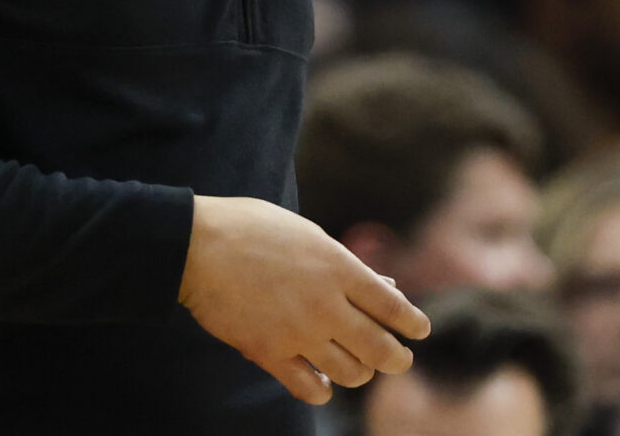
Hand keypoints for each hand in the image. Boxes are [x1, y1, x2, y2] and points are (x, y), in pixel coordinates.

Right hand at [178, 196, 431, 403]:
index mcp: (339, 267)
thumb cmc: (254, 229)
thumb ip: (346, 264)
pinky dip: (322, 390)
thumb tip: (384, 284)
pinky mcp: (269, 354)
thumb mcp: (309, 235)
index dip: (412, 322)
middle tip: (401, 361)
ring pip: (350, 372)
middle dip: (398, 359)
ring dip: (361, 373)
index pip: (392, 305)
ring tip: (361, 369)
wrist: (199, 246)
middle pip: (380, 347)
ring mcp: (299, 333)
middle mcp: (326, 304)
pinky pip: (309, 387)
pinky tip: (323, 384)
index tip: (421, 331)